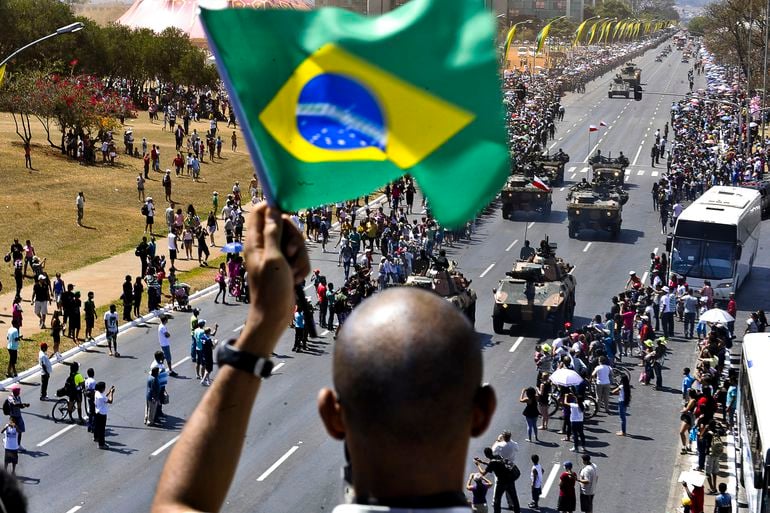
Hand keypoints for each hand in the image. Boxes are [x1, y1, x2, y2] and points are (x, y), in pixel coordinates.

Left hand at [239, 203, 309, 353]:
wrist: (275, 316)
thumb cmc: (271, 288)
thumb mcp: (273, 257)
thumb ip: (273, 232)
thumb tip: (272, 209)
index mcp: (255, 240)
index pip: (261, 211)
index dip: (275, 210)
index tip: (288, 218)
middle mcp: (264, 245)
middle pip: (285, 225)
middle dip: (295, 238)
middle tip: (293, 253)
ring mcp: (276, 255)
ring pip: (296, 242)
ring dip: (301, 256)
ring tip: (294, 272)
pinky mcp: (286, 265)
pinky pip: (300, 257)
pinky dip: (301, 267)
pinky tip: (296, 279)